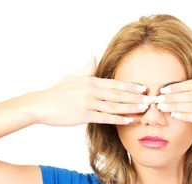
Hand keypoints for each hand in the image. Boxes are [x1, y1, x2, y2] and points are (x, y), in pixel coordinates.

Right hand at [23, 54, 153, 126]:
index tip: (143, 88)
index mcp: (90, 81)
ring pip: (114, 106)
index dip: (130, 86)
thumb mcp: (72, 77)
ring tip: (143, 110)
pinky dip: (118, 119)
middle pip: (118, 94)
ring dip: (131, 108)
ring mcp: (88, 103)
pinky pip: (105, 118)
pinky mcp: (84, 115)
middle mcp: (91, 90)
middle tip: (150, 100)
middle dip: (136, 97)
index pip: (114, 83)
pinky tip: (128, 120)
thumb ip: (85, 69)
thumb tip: (92, 56)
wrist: (41, 105)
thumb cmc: (57, 92)